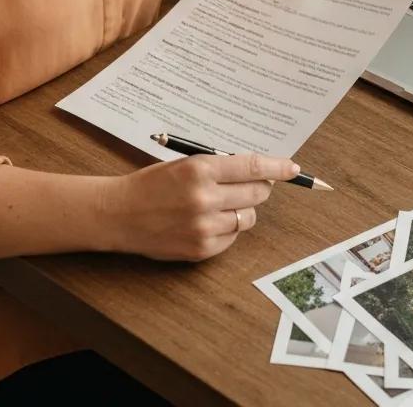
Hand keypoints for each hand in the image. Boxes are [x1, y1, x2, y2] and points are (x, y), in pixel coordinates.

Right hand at [103, 152, 299, 261]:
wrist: (119, 213)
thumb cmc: (151, 184)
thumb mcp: (183, 163)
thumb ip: (217, 167)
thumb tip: (256, 171)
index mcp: (200, 169)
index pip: (251, 166)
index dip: (277, 167)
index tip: (292, 168)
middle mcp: (205, 197)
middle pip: (256, 193)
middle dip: (260, 188)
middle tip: (252, 185)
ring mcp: (204, 226)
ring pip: (247, 217)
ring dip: (242, 209)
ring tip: (221, 204)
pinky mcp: (200, 249)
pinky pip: (232, 238)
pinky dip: (227, 229)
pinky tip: (209, 222)